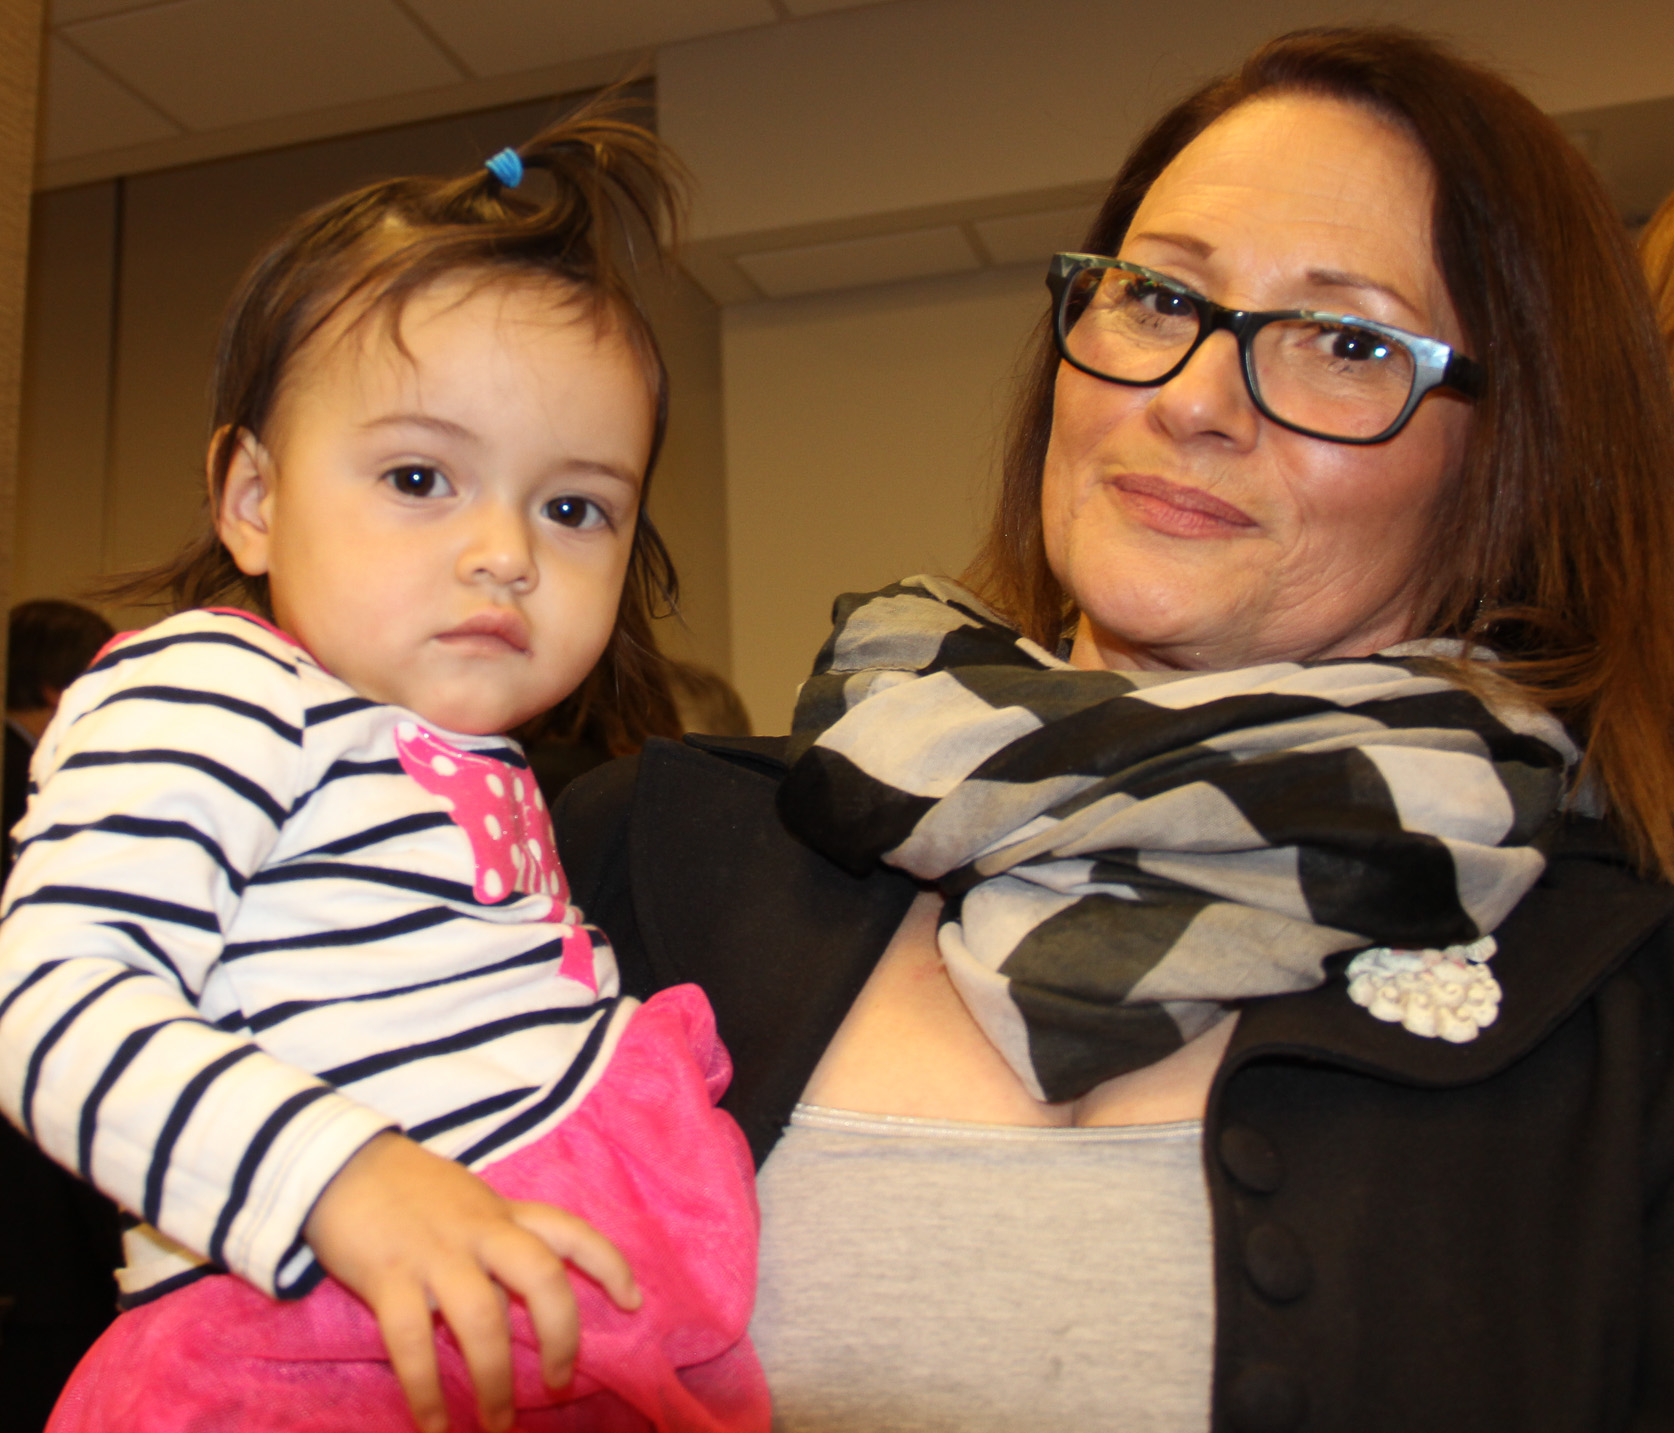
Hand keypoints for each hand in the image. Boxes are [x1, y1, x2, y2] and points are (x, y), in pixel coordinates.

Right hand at [303, 1132, 639, 1432]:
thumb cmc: (410, 1191)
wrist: (337, 1163)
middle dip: (560, 1333)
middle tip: (560, 1383)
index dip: (608, 1265)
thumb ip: (496, 1245)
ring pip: (482, 1318)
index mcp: (502, 1213)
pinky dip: (425, 1390)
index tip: (633, 1302)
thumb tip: (518, 1306)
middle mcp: (479, 1230)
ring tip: (498, 1424)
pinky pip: (411, 1342)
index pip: (570, 1231)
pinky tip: (434, 1424)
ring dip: (494, 1379)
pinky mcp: (387, 1276)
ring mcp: (435, 1252)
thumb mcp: (468, 1204)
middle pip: (541, 1274)